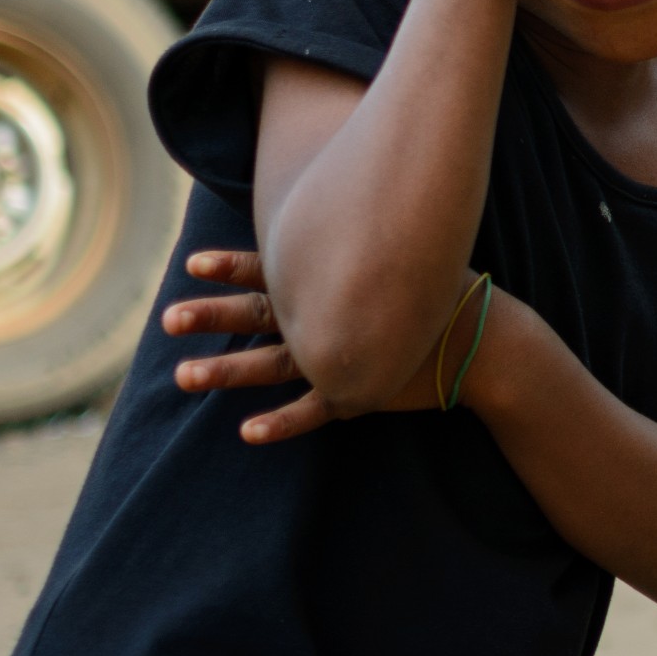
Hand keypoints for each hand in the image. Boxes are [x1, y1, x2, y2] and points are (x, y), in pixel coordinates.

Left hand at [168, 248, 450, 442]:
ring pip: (274, 364)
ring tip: (183, 377)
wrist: (489, 341)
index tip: (191, 264)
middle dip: (212, 316)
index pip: (273, 272)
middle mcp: (334, 317)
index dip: (232, 268)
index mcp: (337, 286)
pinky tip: (248, 431)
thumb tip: (328, 224)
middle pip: (260, 315)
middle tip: (167, 318)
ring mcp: (345, 357)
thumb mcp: (399, 261)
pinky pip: (315, 410)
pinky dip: (283, 421)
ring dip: (227, 371)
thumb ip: (359, 250)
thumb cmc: (441, 297)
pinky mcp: (361, 392)